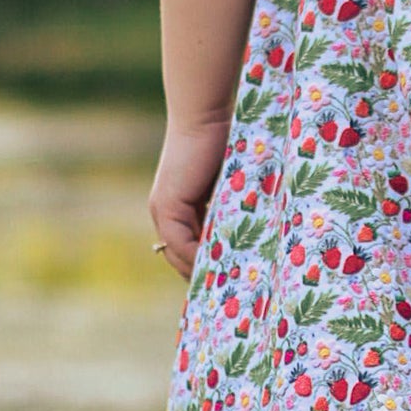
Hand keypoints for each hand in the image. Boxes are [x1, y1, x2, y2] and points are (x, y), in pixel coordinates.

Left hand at [150, 114, 230, 280]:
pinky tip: (222, 266)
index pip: (186, 249)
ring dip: (202, 270)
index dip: (204, 267)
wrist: (205, 116)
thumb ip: (228, 208)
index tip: (228, 284)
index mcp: (177, 208)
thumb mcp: (227, 184)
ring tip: (230, 287)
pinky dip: (199, 257)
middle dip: (203, 275)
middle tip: (230, 294)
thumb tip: (247, 239)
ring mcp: (163, 210)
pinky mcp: (167, 205)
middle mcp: (164, 212)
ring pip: (179, 254)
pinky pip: (181, 243)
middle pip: (179, 258)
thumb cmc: (223, 141)